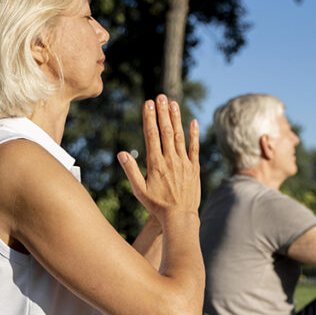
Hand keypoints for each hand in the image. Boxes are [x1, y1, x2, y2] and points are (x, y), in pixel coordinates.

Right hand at [117, 95, 200, 221]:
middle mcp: (170, 160)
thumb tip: (121, 154)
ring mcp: (184, 163)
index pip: (152, 135)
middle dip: (162, 112)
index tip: (148, 103)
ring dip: (176, 119)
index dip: (149, 118)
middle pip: (166, 131)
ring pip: (179, 136)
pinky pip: (194, 148)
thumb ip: (131, 171)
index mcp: (156, 163)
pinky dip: (194, 134)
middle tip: (160, 96)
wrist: (180, 217)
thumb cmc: (157, 205)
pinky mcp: (194, 168)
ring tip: (173, 103)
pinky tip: (193, 121)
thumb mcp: (139, 190)